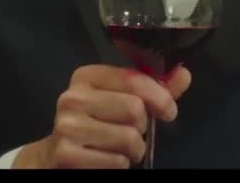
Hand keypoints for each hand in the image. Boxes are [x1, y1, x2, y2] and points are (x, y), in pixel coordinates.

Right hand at [14, 64, 192, 168]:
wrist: (55, 155)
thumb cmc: (96, 123)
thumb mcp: (121, 99)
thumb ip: (153, 88)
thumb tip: (183, 74)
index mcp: (87, 76)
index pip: (134, 79)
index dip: (160, 96)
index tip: (168, 111)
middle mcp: (72, 97)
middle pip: (134, 109)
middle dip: (142, 127)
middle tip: (133, 132)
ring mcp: (67, 127)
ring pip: (129, 138)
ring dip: (134, 150)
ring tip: (121, 148)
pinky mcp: (66, 155)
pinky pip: (117, 162)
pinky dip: (120, 165)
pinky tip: (106, 159)